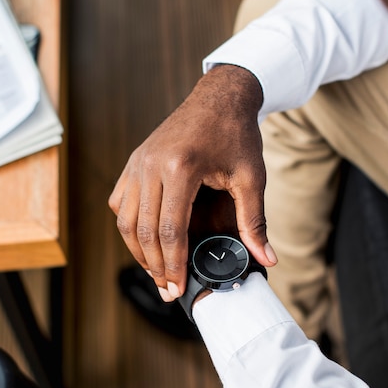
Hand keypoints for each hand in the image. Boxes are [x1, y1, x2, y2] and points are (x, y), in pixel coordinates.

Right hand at [108, 65, 277, 301]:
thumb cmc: (236, 134)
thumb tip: (266, 258)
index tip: (178, 288)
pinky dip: (128, 225)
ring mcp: (138, 161)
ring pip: (125, 219)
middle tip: (167, 290)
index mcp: (180, 168)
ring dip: (138, 250)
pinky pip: (120, 201)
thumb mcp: (251, 176)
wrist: (220, 97)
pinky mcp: (134, 160)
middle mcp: (151, 165)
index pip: (170, 230)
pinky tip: (143, 240)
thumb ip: (254, 220)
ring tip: (156, 272)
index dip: (174, 265)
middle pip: (144, 230)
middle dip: (155, 266)